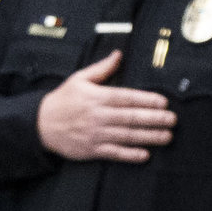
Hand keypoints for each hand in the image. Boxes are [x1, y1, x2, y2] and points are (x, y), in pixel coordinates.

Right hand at [35, 51, 174, 163]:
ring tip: (166, 136)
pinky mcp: (91, 149)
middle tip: (172, 120)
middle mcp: (98, 116)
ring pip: (127, 136)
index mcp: (97, 98)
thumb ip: (102, 69)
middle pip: (131, 117)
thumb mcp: (79, 79)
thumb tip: (119, 55)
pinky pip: (114, 153)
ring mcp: (95, 134)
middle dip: (154, 119)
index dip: (147, 100)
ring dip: (149, 137)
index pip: (127, 98)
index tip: (163, 103)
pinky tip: (145, 155)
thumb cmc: (62, 101)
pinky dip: (130, 155)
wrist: (39, 124)